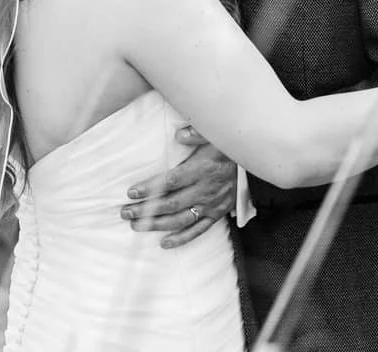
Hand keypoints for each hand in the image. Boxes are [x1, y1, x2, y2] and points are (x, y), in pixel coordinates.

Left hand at [119, 130, 235, 248]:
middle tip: (125, 212)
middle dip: (145, 209)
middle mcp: (205, 190)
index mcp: (201, 170)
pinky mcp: (217, 214)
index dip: (150, 188)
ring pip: (180, 219)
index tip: (131, 192)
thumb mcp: (214, 135)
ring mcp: (211, 205)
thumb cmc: (227, 147)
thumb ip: (197, 133)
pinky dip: (181, 238)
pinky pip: (198, 230)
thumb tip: (179, 134)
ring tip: (136, 225)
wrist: (252, 163)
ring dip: (156, 224)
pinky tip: (164, 243)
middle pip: (170, 204)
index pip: (170, 182)